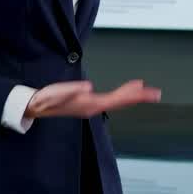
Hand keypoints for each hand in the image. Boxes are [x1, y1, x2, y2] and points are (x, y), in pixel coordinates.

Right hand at [25, 80, 160, 119]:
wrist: (36, 107)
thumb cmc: (45, 99)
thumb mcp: (55, 93)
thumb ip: (71, 90)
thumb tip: (88, 87)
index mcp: (90, 104)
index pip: (117, 99)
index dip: (132, 95)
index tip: (146, 90)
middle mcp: (93, 106)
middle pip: (120, 102)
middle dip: (138, 97)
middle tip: (156, 93)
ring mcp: (91, 106)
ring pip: (117, 101)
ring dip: (131, 96)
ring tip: (144, 89)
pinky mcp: (88, 103)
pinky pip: (111, 99)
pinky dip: (121, 94)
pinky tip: (125, 90)